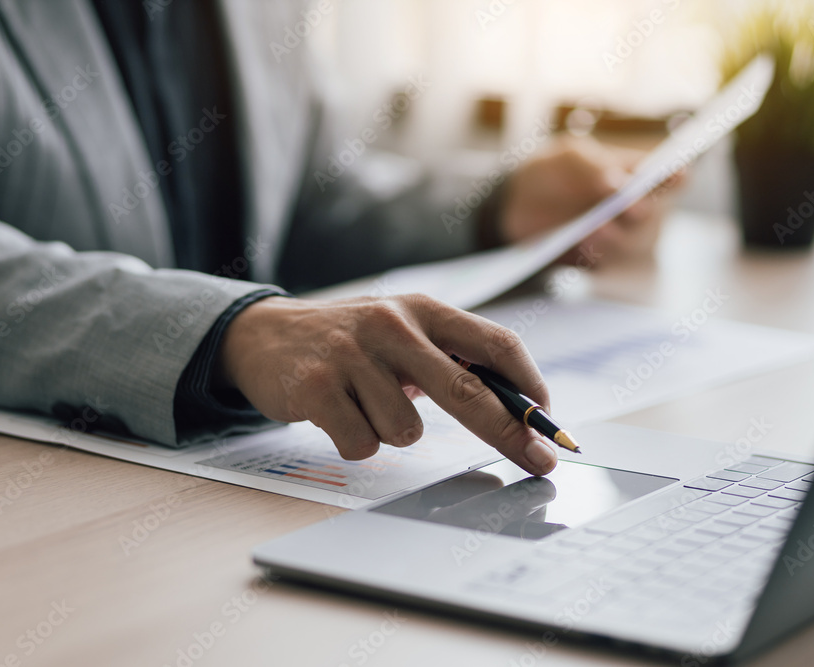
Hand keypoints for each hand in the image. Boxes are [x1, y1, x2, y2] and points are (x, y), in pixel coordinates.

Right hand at [217, 294, 557, 475]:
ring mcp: (353, 356)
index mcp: (423, 309)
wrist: (264, 334)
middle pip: (468, 391)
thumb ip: (450, 359)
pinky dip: (356, 443)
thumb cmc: (351, 341)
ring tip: (365, 405)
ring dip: (391, 431)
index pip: (495, 344)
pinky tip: (338, 415)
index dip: (530, 385)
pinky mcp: (317, 387)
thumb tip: (516, 409)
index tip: (548, 420)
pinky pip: (363, 444)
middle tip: (538, 462)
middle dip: (509, 435)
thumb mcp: (402, 331)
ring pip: (407, 431)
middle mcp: (393, 325)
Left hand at [499, 136, 681, 266]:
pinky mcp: (595, 262)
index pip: (665, 177)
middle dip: (642, 210)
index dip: (676, 177)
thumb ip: (592, 165)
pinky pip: (605, 270)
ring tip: (591, 229)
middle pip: (651, 214)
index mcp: (630, 175)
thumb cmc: (548, 173)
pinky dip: (596, 263)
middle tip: (629, 205)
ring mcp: (615, 237)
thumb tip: (618, 182)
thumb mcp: (565, 157)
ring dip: (617, 237)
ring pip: (632, 244)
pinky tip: (579, 251)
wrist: (512, 206)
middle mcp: (630, 209)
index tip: (679, 175)